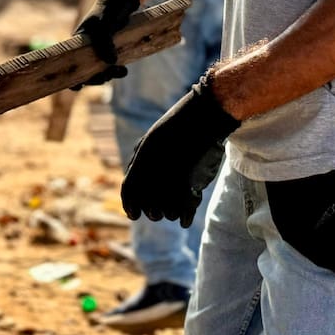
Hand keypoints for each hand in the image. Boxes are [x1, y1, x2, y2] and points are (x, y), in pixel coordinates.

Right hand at [73, 0, 139, 84]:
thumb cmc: (107, 10)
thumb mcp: (104, 26)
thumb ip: (105, 44)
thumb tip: (111, 63)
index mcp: (78, 43)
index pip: (70, 65)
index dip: (72, 77)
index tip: (79, 85)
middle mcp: (86, 48)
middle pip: (87, 71)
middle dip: (97, 77)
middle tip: (110, 74)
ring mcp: (99, 48)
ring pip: (100, 69)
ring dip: (109, 74)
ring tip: (122, 71)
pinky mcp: (112, 47)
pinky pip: (110, 64)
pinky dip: (116, 69)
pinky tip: (123, 69)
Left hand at [121, 71, 239, 226]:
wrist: (205, 116)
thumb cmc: (179, 124)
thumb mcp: (151, 137)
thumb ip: (139, 158)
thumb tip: (130, 175)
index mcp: (143, 157)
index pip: (128, 191)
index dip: (129, 206)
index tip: (134, 215)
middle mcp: (155, 169)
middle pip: (147, 205)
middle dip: (152, 212)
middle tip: (156, 213)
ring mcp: (175, 176)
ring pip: (166, 210)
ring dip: (169, 213)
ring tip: (173, 210)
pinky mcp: (194, 181)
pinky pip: (185, 209)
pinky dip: (184, 216)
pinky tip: (185, 218)